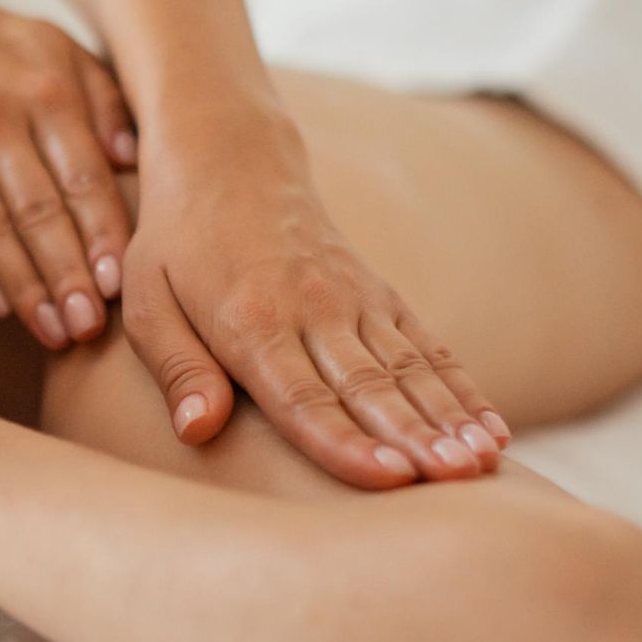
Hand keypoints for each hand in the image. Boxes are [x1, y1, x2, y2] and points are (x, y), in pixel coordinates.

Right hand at [0, 0, 134, 349]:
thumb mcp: (52, 46)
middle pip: (38, 209)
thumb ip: (101, 96)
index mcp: (41, 86)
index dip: (104, 233)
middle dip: (69, 274)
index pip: (82, 174)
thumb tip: (134, 156)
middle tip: (91, 327)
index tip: (124, 285)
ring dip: (25, 286)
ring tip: (55, 333)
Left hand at [124, 107, 510, 488]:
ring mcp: (354, 297)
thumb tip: (196, 431)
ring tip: (484, 462)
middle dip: (414, 437)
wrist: (231, 160)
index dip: (344, 442)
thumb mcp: (150, 303)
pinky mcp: (379, 292)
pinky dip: (460, 387)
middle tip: (455, 481)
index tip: (386, 480)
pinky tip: (491, 430)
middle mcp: (312, 308)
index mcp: (251, 320)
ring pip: (408, 368)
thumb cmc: (177, 244)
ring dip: (449, 417)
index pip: (301, 396)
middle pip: (368, 386)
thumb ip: (177, 369)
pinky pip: (426, 345)